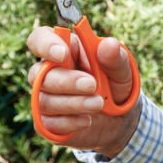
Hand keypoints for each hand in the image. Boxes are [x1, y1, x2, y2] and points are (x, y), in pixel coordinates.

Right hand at [26, 26, 140, 156]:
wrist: (119, 117)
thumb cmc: (115, 84)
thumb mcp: (122, 70)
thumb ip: (115, 58)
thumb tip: (108, 44)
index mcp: (66, 49)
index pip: (40, 38)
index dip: (45, 44)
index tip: (62, 54)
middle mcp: (49, 71)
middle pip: (39, 73)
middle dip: (67, 81)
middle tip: (93, 85)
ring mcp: (45, 96)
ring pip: (43, 100)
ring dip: (73, 103)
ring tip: (99, 103)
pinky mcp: (46, 120)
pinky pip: (46, 123)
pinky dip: (68, 122)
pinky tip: (87, 120)